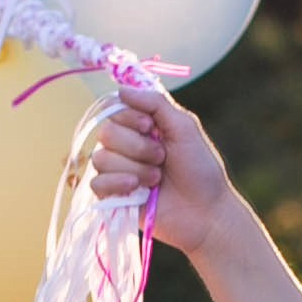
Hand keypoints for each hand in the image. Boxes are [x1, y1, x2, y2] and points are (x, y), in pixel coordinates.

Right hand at [87, 86, 237, 257]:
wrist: (205, 212)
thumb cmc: (200, 169)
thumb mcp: (183, 127)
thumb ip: (155, 103)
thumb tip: (121, 89)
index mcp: (140, 127)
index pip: (114, 109)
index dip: (130, 118)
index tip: (152, 128)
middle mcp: (125, 146)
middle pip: (106, 133)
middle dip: (137, 147)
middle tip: (162, 159)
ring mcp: (118, 171)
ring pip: (100, 158)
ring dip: (133, 168)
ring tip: (156, 179)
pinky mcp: (113, 196)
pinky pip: (96, 183)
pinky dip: (117, 183)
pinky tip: (137, 189)